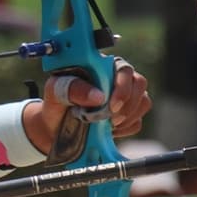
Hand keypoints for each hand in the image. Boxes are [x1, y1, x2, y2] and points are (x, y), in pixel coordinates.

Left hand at [23, 59, 150, 153]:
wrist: (54, 127)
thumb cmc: (55, 103)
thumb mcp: (55, 91)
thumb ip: (73, 88)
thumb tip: (98, 96)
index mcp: (101, 66)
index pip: (124, 69)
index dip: (122, 86)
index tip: (111, 105)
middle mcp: (117, 78)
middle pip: (140, 84)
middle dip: (128, 104)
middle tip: (111, 119)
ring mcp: (125, 97)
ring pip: (143, 102)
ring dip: (127, 117)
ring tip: (106, 125)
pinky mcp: (127, 115)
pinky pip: (138, 122)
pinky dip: (125, 129)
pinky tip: (108, 130)